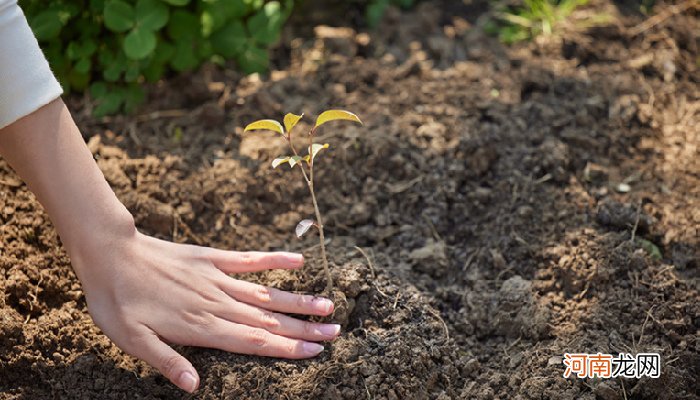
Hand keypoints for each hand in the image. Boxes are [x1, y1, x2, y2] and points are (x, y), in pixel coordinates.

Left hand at [70, 228, 338, 392]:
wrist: (110, 253)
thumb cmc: (117, 301)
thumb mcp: (132, 340)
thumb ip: (167, 361)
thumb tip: (195, 387)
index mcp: (201, 326)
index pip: (253, 342)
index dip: (286, 347)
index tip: (316, 352)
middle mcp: (217, 303)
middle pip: (267, 320)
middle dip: (303, 329)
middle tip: (335, 333)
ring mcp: (217, 279)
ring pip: (265, 294)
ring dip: (297, 301)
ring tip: (326, 305)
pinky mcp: (212, 257)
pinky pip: (249, 260)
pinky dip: (273, 260)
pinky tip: (297, 260)